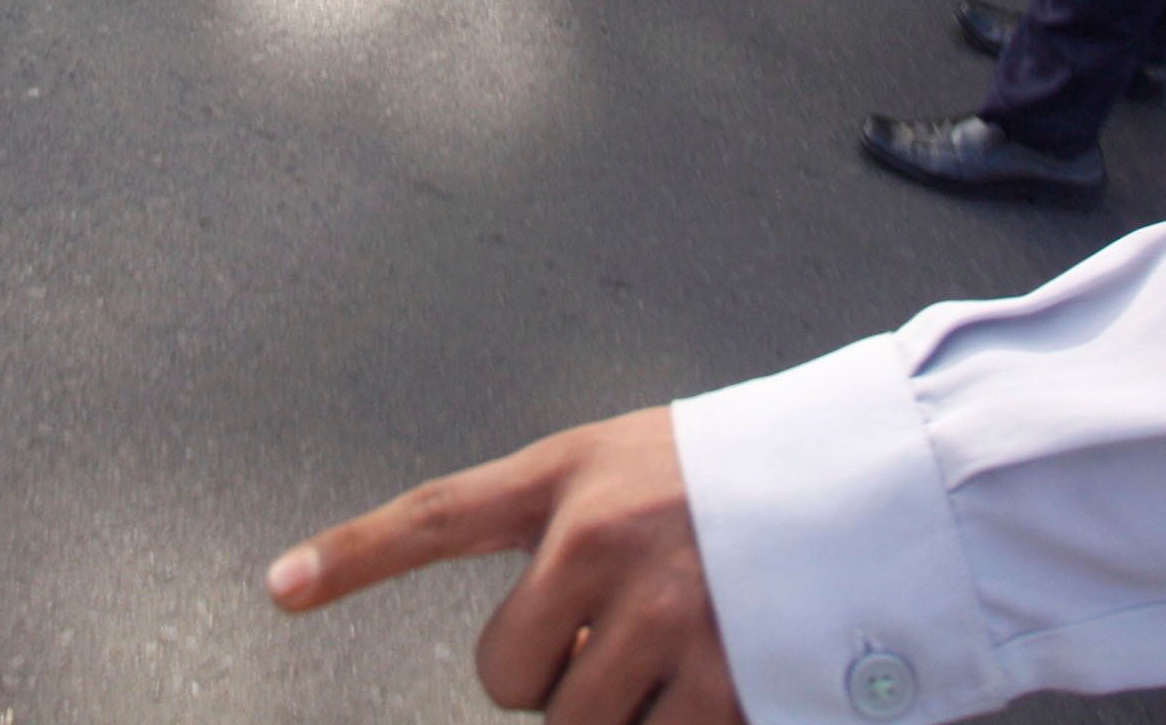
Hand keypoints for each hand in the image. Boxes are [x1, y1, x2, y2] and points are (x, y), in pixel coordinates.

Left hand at [269, 409, 735, 724]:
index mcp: (575, 475)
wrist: (884, 481)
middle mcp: (600, 541)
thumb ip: (572, 534)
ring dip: (615, 713)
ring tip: (678, 650)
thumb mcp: (647, 466)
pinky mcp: (716, 684)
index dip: (351, 555)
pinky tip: (716, 681)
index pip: (438, 515)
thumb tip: (535, 659)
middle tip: (619, 637)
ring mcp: (657, 615)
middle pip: (507, 676)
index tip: (280, 586)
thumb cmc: (754, 480)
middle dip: (553, 677)